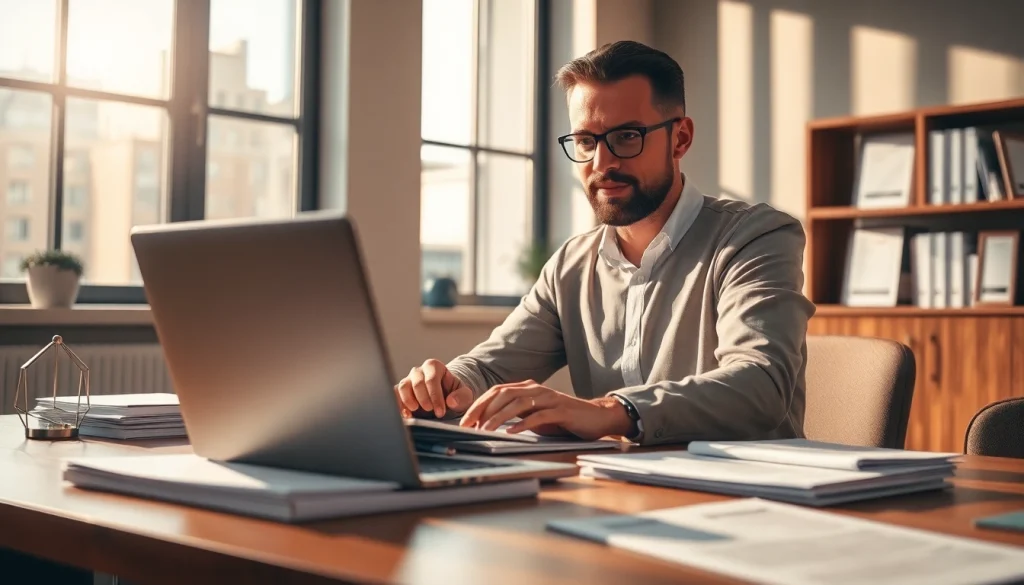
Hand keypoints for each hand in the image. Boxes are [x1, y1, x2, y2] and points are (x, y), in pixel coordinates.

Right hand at [394, 359, 473, 418]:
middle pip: (417, 382)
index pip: (432, 379)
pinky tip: (406, 415)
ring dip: (408, 400)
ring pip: (403, 386)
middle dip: (423, 399)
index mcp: (434, 367)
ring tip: (415, 413)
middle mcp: (419, 371)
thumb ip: (462, 397)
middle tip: (430, 411)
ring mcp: (408, 380)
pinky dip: (398, 404)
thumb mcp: (465, 395)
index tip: (441, 411)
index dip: (435, 395)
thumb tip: (451, 401)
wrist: (446, 401)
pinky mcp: (400, 391)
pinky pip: (394, 394)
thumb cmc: (455, 395)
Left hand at [459, 380, 634, 440]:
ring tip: (485, 429)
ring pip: (518, 404)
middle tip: (469, 425)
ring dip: (499, 417)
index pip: (497, 392)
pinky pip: (539, 416)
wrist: (596, 417)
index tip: (465, 421)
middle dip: (483, 409)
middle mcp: (537, 390)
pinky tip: (511, 432)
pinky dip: (523, 424)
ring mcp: (549, 399)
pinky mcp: (561, 411)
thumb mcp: (535, 416)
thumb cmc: (563, 419)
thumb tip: (490, 425)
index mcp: (528, 388)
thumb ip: (517, 415)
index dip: (479, 405)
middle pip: (503, 394)